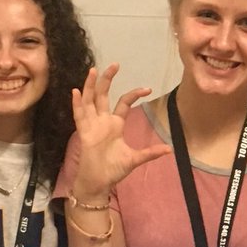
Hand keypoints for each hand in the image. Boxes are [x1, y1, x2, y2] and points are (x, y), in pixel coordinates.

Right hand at [71, 64, 170, 197]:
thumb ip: (150, 153)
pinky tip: (77, 91)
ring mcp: (92, 125)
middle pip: (103, 95)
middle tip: (115, 64)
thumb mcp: (135, 159)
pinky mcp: (84, 133)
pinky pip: (79, 116)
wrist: (99, 182)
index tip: (147, 89)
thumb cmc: (114, 170)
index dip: (134, 94)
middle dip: (108, 80)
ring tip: (94, 70)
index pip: (123, 103)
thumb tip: (169, 149)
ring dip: (91, 86)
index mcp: (115, 125)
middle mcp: (102, 121)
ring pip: (90, 101)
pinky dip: (77, 104)